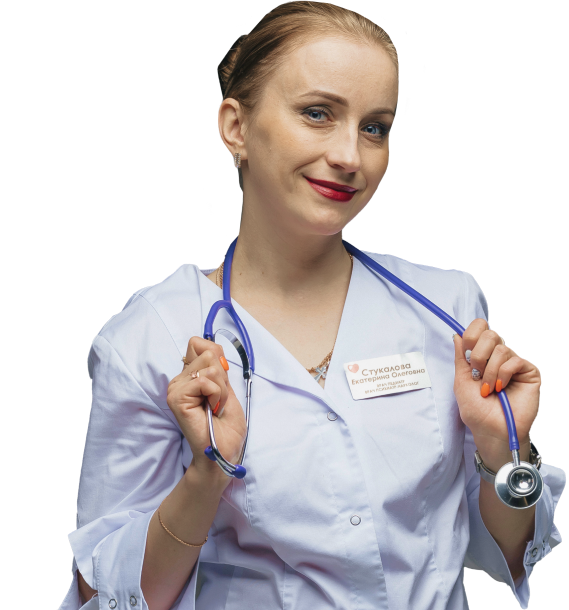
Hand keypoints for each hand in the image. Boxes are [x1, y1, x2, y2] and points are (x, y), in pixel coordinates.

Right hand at [167, 337, 246, 483]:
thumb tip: (211, 346)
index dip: (217, 358)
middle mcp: (179, 380)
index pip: (199, 343)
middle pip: (208, 352)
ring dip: (221, 388)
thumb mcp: (227, 388)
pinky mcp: (177, 398)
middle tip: (218, 400)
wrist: (223, 451)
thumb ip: (218, 367)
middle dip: (222, 377)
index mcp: (189, 376)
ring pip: (209, 366)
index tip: (220, 382)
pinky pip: (205, 381)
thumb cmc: (226, 427)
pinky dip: (217, 395)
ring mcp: (176, 388)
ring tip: (215, 407)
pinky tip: (211, 409)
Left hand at [453, 320, 540, 464]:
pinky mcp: (529, 373)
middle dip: (478, 355)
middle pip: (490, 334)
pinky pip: (515, 360)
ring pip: (501, 348)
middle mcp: (499, 357)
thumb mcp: (461, 381)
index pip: (480, 328)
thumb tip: (457, 334)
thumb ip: (460, 357)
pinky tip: (501, 388)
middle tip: (476, 374)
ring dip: (489, 371)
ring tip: (488, 388)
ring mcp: (514, 364)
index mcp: (482, 355)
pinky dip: (503, 374)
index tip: (466, 352)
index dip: (471, 335)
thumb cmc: (476, 410)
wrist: (492, 430)